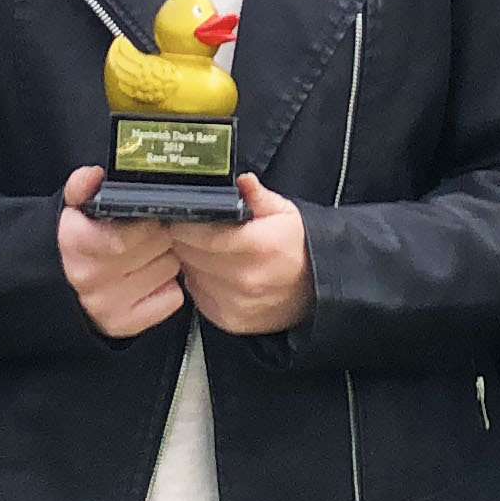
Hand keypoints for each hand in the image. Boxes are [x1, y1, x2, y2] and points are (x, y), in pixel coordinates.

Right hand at [58, 168, 182, 338]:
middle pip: (158, 244)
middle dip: (160, 236)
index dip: (147, 219)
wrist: (64, 292)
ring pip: (169, 270)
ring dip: (165, 261)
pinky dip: (168, 289)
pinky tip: (149, 283)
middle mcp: (89, 275)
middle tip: (147, 237)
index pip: (132, 228)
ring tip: (146, 259)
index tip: (144, 216)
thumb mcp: (76, 210)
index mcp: (77, 241)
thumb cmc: (82, 244)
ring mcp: (106, 303)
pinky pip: (172, 298)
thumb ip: (83, 187)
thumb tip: (92, 176)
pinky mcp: (124, 324)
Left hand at [166, 176, 312, 336]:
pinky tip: (216, 273)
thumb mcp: (284, 212)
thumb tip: (242, 180)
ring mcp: (236, 302)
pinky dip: (200, 282)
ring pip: (190, 274)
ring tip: (211, 252)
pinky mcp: (229, 319)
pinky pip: (197, 295)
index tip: (187, 217)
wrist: (314, 290)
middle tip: (198, 232)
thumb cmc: (296, 248)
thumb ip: (257, 195)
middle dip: (186, 240)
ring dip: (192, 262)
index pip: (199, 234)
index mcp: (258, 245)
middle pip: (189, 254)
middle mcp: (245, 278)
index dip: (186, 223)